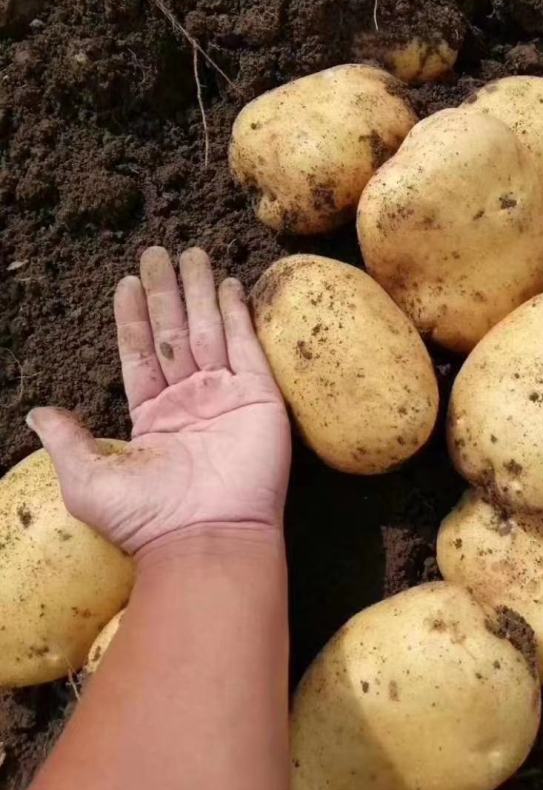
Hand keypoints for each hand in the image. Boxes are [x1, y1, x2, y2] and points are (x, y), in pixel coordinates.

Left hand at [25, 247, 290, 555]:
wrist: (207, 537)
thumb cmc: (146, 516)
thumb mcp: (88, 481)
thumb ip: (67, 439)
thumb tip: (37, 411)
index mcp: (152, 417)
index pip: (140, 355)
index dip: (133, 319)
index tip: (126, 282)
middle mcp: (189, 401)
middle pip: (174, 333)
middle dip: (167, 292)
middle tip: (158, 252)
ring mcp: (225, 396)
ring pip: (208, 331)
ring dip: (200, 291)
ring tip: (191, 253)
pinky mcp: (259, 397)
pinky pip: (246, 347)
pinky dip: (238, 315)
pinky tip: (229, 285)